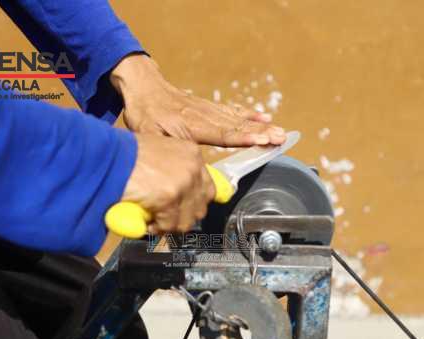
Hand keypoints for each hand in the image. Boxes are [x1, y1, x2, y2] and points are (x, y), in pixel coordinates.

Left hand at [110, 54, 285, 146]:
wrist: (143, 86)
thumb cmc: (143, 114)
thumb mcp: (147, 135)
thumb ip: (167, 150)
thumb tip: (184, 168)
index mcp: (190, 125)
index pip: (221, 133)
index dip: (242, 138)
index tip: (260, 140)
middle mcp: (203, 115)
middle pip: (236, 125)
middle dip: (260, 132)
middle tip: (280, 137)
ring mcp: (207, 109)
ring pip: (237, 117)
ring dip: (259, 125)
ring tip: (279, 131)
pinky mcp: (208, 107)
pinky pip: (232, 110)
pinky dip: (248, 114)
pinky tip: (263, 118)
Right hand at [122, 134, 214, 233]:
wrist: (106, 156)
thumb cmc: (124, 154)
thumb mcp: (158, 153)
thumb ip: (173, 170)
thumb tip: (181, 194)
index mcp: (192, 154)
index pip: (209, 188)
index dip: (194, 203)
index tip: (183, 210)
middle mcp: (193, 167)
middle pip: (201, 207)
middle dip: (183, 216)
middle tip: (165, 218)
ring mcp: (183, 182)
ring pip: (187, 220)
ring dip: (170, 225)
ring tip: (154, 221)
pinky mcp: (170, 197)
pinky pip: (169, 225)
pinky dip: (157, 228)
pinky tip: (147, 223)